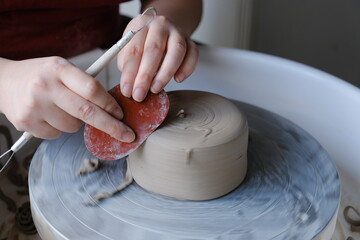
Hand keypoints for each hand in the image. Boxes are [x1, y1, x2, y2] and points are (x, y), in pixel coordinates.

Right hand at [0, 57, 134, 141]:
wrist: (3, 82)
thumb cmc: (40, 75)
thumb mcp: (61, 69)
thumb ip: (83, 83)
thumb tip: (113, 108)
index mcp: (59, 68)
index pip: (91, 88)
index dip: (110, 104)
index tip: (121, 114)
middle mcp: (45, 86)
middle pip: (86, 112)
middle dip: (111, 126)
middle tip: (127, 135)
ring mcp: (35, 105)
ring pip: (73, 126)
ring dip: (76, 123)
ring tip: (61, 109)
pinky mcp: (27, 122)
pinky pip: (57, 135)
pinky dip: (59, 129)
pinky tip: (48, 115)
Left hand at [117, 15, 198, 101]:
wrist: (162, 30)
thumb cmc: (143, 42)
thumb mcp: (129, 48)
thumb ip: (127, 63)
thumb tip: (129, 84)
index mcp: (141, 24)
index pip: (134, 50)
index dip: (129, 73)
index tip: (126, 90)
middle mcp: (161, 25)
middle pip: (153, 50)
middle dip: (145, 76)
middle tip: (139, 94)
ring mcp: (178, 32)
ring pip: (176, 51)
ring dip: (165, 73)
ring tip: (156, 89)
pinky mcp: (191, 42)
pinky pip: (193, 55)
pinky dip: (187, 68)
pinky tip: (178, 79)